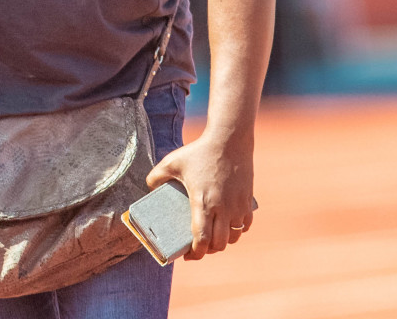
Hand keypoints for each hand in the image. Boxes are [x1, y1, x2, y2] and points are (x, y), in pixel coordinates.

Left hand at [145, 129, 254, 259]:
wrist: (230, 140)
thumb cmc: (199, 152)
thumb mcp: (172, 161)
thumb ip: (156, 175)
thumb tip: (149, 186)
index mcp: (203, 202)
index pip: (201, 240)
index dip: (195, 254)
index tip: (187, 256)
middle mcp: (222, 208)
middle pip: (218, 244)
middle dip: (207, 250)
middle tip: (198, 246)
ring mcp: (238, 206)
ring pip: (233, 237)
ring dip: (223, 242)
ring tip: (212, 237)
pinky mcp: (248, 201)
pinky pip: (244, 225)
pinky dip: (236, 231)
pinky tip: (228, 227)